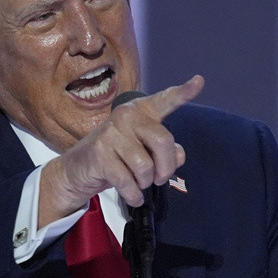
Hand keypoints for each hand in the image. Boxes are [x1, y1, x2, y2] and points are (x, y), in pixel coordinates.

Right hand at [39, 75, 203, 225]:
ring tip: (137, 183)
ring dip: (145, 183)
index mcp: (140, 112)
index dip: (184, 92)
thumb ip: (166, 152)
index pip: (165, 100)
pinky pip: (128, 181)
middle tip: (158, 179)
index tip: (199, 81)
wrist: (78, 170)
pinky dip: (134, 195)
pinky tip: (133, 196)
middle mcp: (126, 115)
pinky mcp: (99, 153)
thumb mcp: (144, 153)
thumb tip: (179, 155)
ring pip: (145, 166)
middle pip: (164, 142)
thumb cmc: (117, 158)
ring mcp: (111, 133)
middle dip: (165, 168)